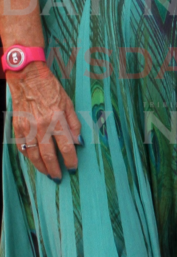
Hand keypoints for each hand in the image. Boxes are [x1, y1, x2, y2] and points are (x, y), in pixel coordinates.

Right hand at [7, 61, 80, 179]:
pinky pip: (23, 147)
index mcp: (57, 119)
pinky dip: (29, 156)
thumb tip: (79, 142)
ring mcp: (27, 128)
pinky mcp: (17, 127)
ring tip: (48, 173)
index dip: (70, 160)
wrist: (27, 78)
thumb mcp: (69, 103)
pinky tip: (35, 161)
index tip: (73, 168)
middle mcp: (41, 126)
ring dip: (41, 167)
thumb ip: (74, 124)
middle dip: (55, 168)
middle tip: (59, 178)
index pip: (66, 146)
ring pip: (34, 155)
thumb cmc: (51, 89)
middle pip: (49, 154)